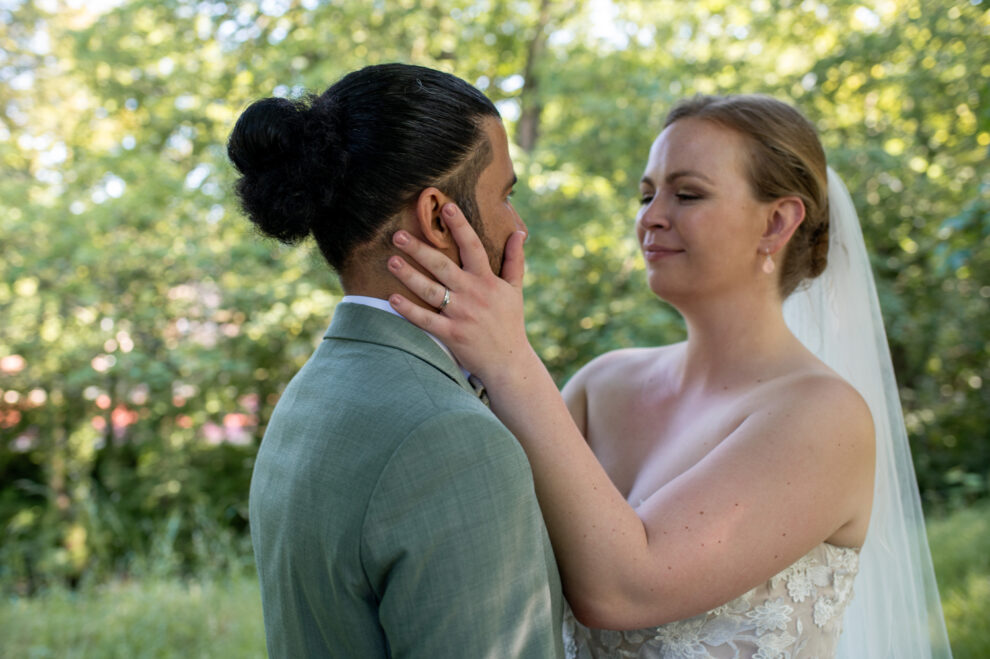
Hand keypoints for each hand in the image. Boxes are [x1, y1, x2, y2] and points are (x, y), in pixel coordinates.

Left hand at [387, 202, 532, 381]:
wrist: (509, 362)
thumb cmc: (510, 322)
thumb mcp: (515, 289)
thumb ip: (514, 260)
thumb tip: (519, 232)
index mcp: (487, 280)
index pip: (473, 247)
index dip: (460, 226)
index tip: (447, 207)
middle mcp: (473, 294)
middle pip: (442, 266)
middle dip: (420, 249)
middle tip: (398, 235)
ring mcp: (461, 315)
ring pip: (430, 291)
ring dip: (409, 275)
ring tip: (391, 260)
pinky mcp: (451, 335)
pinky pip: (426, 320)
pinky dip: (409, 311)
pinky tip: (392, 299)